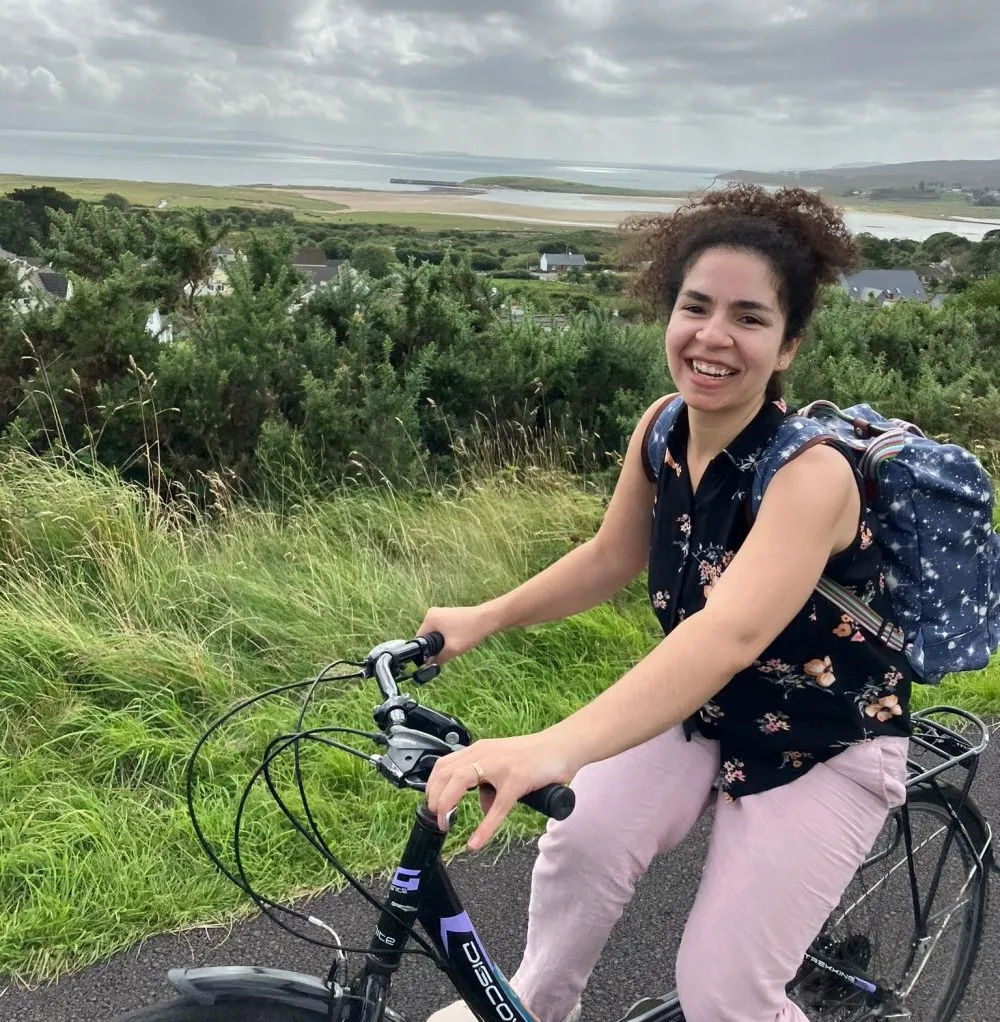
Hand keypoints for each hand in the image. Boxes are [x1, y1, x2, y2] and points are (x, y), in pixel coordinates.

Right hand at [416, 604, 497, 664]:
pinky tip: (458, 641)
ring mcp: (441, 613)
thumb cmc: (469, 632)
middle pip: (427, 637)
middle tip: (446, 654)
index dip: (424, 652)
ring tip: (454, 647)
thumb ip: (438, 659)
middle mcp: (432, 613)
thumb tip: (429, 666)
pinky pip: (442, 631)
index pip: (420, 640)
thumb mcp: (451, 649)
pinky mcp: (449, 616)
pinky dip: (448, 638)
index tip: (433, 660)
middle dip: (435, 648)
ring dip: (442, 644)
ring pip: (436, 635)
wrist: (488, 619)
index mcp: (429, 618)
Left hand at [425, 733, 574, 850]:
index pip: (444, 765)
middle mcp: (485, 754)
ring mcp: (500, 766)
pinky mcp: (517, 780)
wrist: (563, 746)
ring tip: (447, 824)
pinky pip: (496, 808)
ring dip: (447, 805)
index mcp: (480, 750)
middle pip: (445, 773)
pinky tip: (476, 843)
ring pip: (459, 781)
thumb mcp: (504, 765)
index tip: (432, 805)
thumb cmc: (536, 756)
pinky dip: (483, 828)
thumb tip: (482, 806)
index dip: (432, 786)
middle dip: (434, 798)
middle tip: (437, 818)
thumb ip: (490, 782)